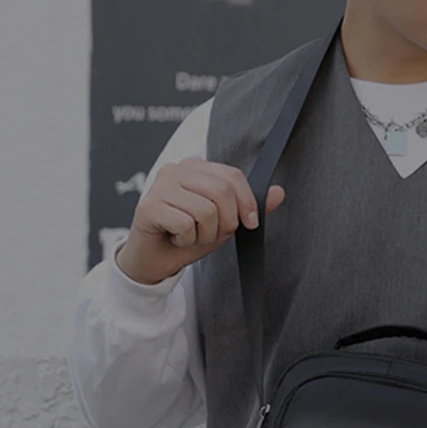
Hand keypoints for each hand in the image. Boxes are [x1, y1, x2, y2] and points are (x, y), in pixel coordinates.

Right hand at [116, 157, 285, 284]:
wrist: (157, 260)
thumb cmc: (188, 237)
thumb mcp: (226, 222)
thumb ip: (250, 207)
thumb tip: (278, 192)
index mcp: (195, 168)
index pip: (232, 176)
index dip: (247, 202)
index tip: (250, 223)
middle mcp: (175, 170)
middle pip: (222, 192)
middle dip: (226, 222)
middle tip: (211, 233)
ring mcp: (160, 186)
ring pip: (206, 210)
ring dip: (205, 234)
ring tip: (191, 235)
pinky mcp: (148, 206)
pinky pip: (186, 224)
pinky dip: (187, 240)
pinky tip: (177, 238)